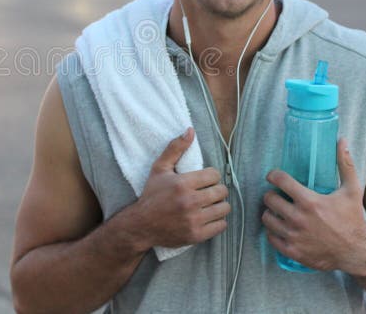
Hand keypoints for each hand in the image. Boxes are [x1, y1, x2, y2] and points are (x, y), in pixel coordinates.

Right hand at [132, 128, 230, 249]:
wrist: (141, 225)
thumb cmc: (152, 194)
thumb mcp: (159, 168)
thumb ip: (175, 148)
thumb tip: (190, 130)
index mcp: (182, 183)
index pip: (215, 175)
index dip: (211, 176)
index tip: (204, 179)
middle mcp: (190, 202)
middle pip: (221, 192)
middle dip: (216, 190)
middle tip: (208, 191)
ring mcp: (194, 220)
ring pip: (224, 208)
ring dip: (219, 205)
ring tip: (209, 204)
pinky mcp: (197, 235)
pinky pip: (221, 225)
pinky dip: (218, 221)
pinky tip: (208, 216)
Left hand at [262, 138, 365, 272]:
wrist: (357, 252)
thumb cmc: (353, 219)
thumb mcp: (352, 190)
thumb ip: (345, 164)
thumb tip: (342, 141)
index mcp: (309, 201)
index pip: (279, 180)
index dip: (273, 175)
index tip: (274, 176)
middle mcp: (298, 218)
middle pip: (269, 199)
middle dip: (272, 195)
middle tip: (277, 195)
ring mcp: (294, 236)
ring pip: (267, 218)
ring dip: (270, 212)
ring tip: (278, 211)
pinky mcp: (292, 251)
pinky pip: (271, 237)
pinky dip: (272, 231)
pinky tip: (280, 227)